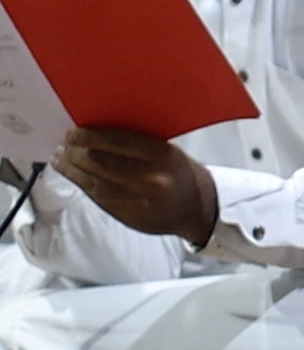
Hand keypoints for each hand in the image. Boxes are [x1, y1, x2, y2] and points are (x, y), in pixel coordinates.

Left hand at [55, 128, 217, 245]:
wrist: (197, 208)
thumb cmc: (180, 172)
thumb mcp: (168, 151)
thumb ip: (138, 145)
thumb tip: (97, 135)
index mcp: (163, 156)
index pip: (120, 143)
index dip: (92, 137)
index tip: (72, 133)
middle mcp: (151, 179)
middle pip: (103, 164)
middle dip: (78, 153)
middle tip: (64, 145)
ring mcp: (139, 201)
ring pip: (96, 184)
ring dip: (74, 170)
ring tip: (60, 159)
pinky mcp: (128, 217)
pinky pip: (99, 200)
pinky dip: (83, 186)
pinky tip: (74, 176)